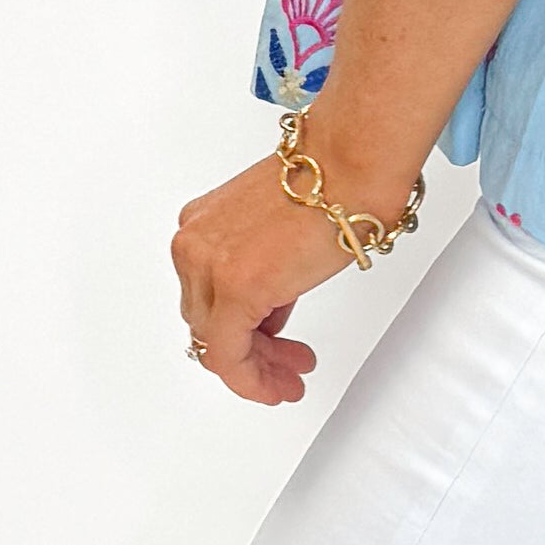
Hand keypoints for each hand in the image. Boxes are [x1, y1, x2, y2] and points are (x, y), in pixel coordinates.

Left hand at [169, 147, 353, 405]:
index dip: (237, 330)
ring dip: (258, 365)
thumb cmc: (332, 179)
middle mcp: (193, 244)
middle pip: (209, 322)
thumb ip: (259, 271)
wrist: (351, 162)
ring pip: (218, 343)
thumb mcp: (277, 231)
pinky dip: (253, 379)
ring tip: (291, 376)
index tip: (266, 346)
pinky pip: (229, 356)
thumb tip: (266, 307)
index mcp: (200, 224)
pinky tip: (281, 382)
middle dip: (252, 350)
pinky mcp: (233, 291)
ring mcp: (208, 268)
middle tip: (284, 366)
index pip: (204, 296)